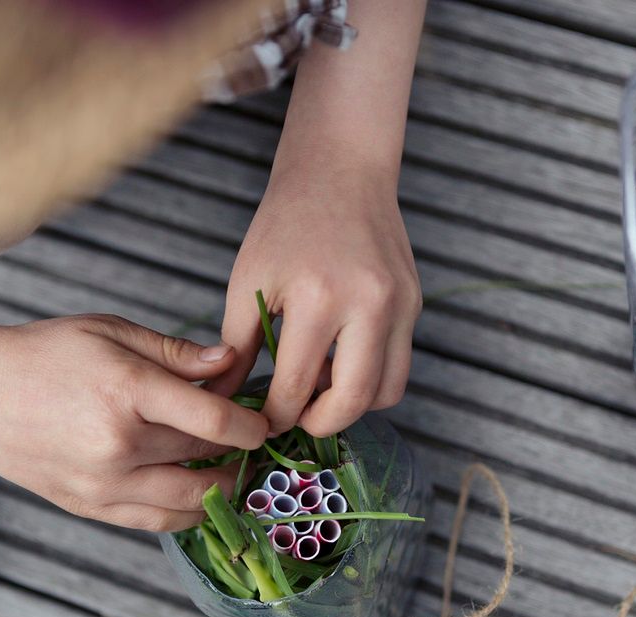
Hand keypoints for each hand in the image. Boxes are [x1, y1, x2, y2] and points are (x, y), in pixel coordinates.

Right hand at [0, 314, 267, 531]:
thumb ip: (175, 353)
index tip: (265, 422)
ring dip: (223, 487)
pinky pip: (158, 522)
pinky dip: (189, 511)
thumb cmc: (41, 355)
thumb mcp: (110, 333)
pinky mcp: (89, 508)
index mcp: (126, 392)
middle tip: (251, 435)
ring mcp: (102, 484)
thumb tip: (230, 364)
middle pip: (205, 456)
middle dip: (238, 448)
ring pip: (190, 501)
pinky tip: (201, 491)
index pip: (215, 422)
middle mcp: (118, 445)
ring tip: (234, 466)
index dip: (253, 426)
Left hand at [214, 164, 421, 436]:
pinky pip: (399, 365)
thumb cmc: (285, 224)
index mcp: (319, 297)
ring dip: (352, 404)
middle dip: (319, 424)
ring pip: (387, 392)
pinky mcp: (414, 304)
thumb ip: (237, 346)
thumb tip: (221, 401)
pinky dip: (370, 378)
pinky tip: (339, 360)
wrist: (340, 172)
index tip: (262, 423)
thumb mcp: (250, 281)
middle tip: (295, 418)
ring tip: (320, 386)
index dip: (275, 416)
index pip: (297, 386)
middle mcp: (369, 305)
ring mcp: (401, 306)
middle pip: (353, 402)